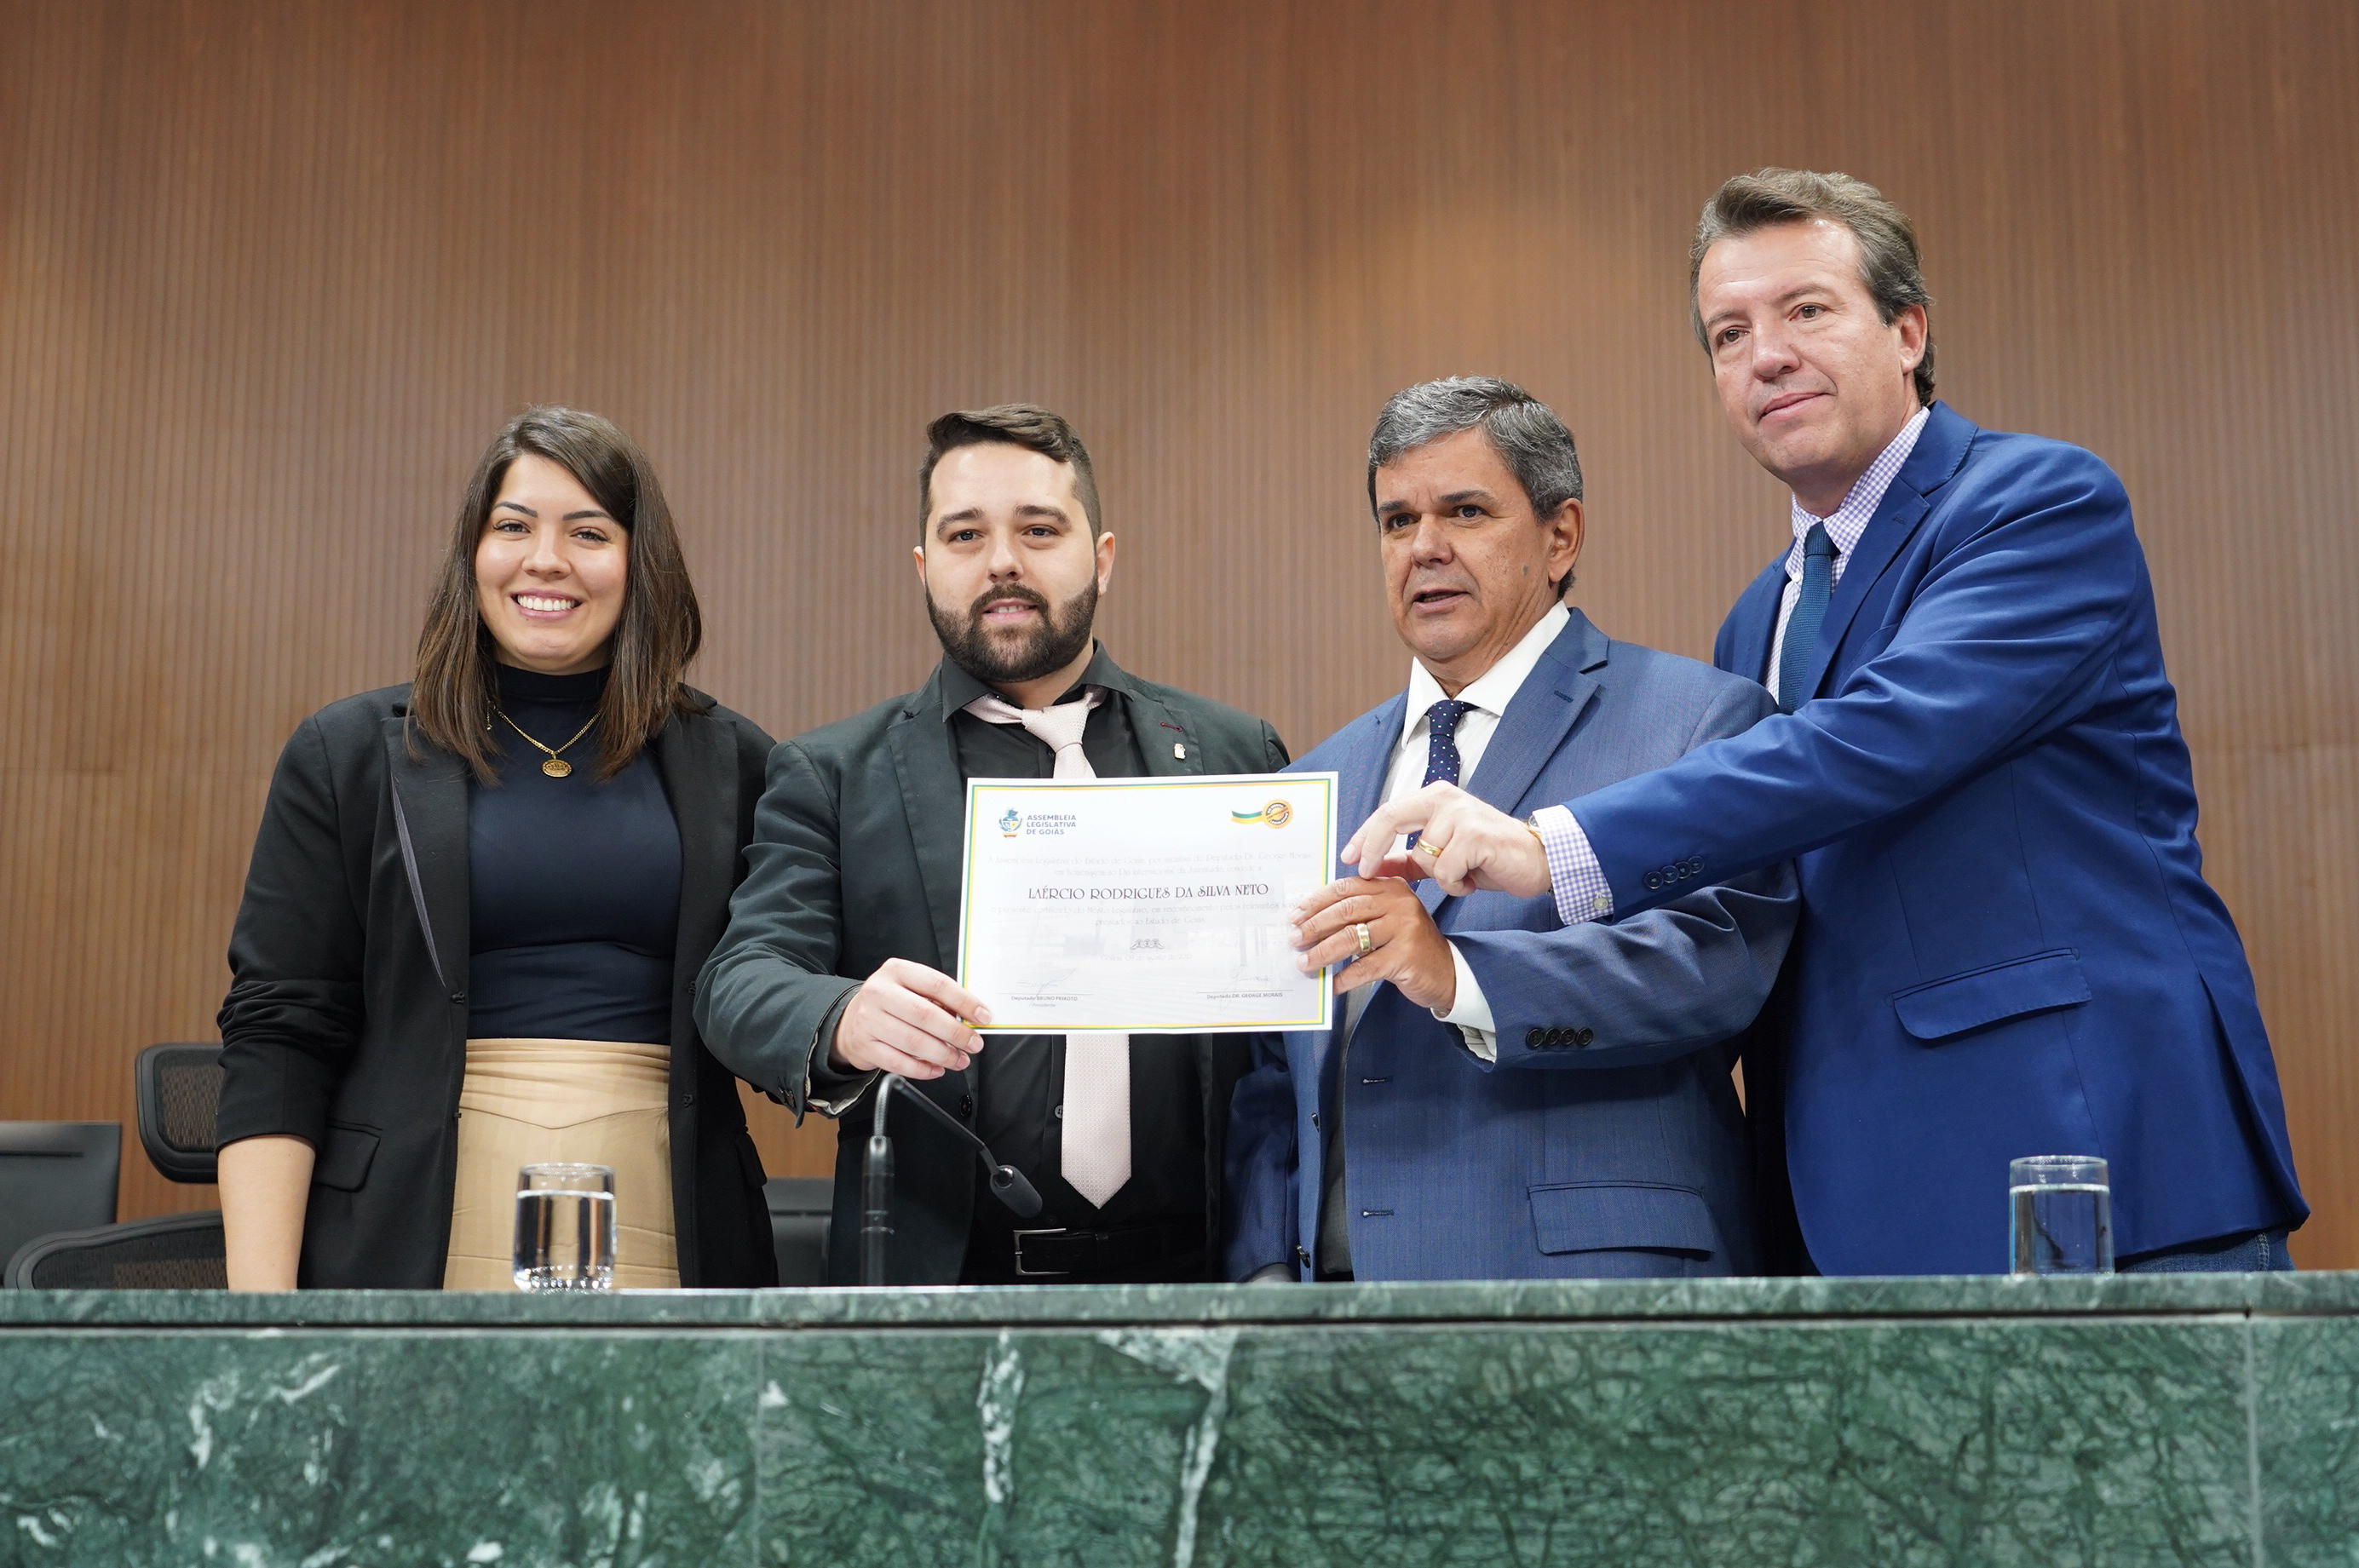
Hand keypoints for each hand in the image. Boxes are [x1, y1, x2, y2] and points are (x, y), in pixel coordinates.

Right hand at [830, 958, 991, 1079]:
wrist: (852, 1020)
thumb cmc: (891, 1003)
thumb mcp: (910, 988)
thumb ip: (937, 998)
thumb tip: (971, 1016)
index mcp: (896, 971)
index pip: (937, 984)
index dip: (964, 1002)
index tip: (983, 1016)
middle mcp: (879, 992)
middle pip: (925, 1015)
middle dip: (956, 1033)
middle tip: (974, 1044)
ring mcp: (869, 1020)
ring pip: (914, 1042)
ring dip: (943, 1054)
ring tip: (960, 1060)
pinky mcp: (865, 1045)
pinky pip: (899, 1062)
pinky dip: (922, 1069)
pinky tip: (937, 1069)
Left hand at [1290, 876, 1456, 1011]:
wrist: (1447, 973)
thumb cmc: (1409, 946)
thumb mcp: (1387, 920)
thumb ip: (1359, 913)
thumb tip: (1310, 921)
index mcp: (1391, 887)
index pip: (1346, 888)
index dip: (1316, 901)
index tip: (1295, 915)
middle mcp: (1399, 903)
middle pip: (1346, 910)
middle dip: (1314, 926)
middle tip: (1294, 939)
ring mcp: (1405, 928)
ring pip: (1351, 938)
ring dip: (1322, 952)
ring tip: (1305, 962)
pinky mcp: (1405, 956)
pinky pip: (1364, 967)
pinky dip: (1343, 978)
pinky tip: (1331, 985)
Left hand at [1339, 782, 1551, 899]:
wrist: (1537, 860)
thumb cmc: (1489, 857)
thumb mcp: (1441, 856)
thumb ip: (1407, 859)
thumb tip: (1371, 867)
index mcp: (1435, 796)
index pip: (1387, 811)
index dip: (1364, 836)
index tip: (1348, 857)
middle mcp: (1445, 798)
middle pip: (1391, 818)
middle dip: (1372, 848)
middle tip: (1366, 872)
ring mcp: (1461, 813)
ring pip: (1422, 855)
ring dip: (1438, 877)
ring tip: (1462, 876)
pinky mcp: (1475, 835)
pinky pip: (1445, 870)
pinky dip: (1455, 884)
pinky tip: (1473, 880)